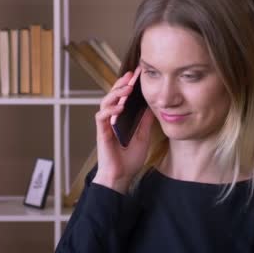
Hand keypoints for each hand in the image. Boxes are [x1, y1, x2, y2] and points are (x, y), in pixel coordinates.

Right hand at [93, 68, 154, 193]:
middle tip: (132, 75)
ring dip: (115, 94)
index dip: (128, 85)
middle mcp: (111, 120)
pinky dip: (109, 110)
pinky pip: (101, 117)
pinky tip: (119, 107)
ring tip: (127, 88)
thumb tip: (152, 107)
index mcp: (121, 120)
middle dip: (121, 83)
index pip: (123, 98)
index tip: (137, 75)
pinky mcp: (101, 133)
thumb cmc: (128, 161)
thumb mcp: (142, 137)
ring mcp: (105, 126)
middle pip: (112, 96)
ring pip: (105, 102)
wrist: (121, 177)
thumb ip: (145, 122)